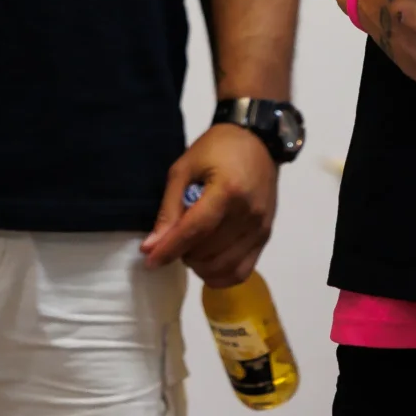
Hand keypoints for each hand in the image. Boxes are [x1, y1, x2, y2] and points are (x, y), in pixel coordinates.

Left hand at [140, 124, 278, 285]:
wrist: (258, 141)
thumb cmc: (217, 148)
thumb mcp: (184, 169)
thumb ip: (169, 209)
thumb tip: (152, 247)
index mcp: (227, 190)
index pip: (195, 230)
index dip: (170, 249)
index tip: (150, 260)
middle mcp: (248, 213)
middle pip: (208, 252)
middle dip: (183, 253)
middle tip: (175, 239)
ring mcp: (260, 228)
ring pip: (224, 267)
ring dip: (200, 266)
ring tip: (191, 249)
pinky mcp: (265, 237)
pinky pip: (242, 271)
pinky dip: (220, 275)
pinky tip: (207, 262)